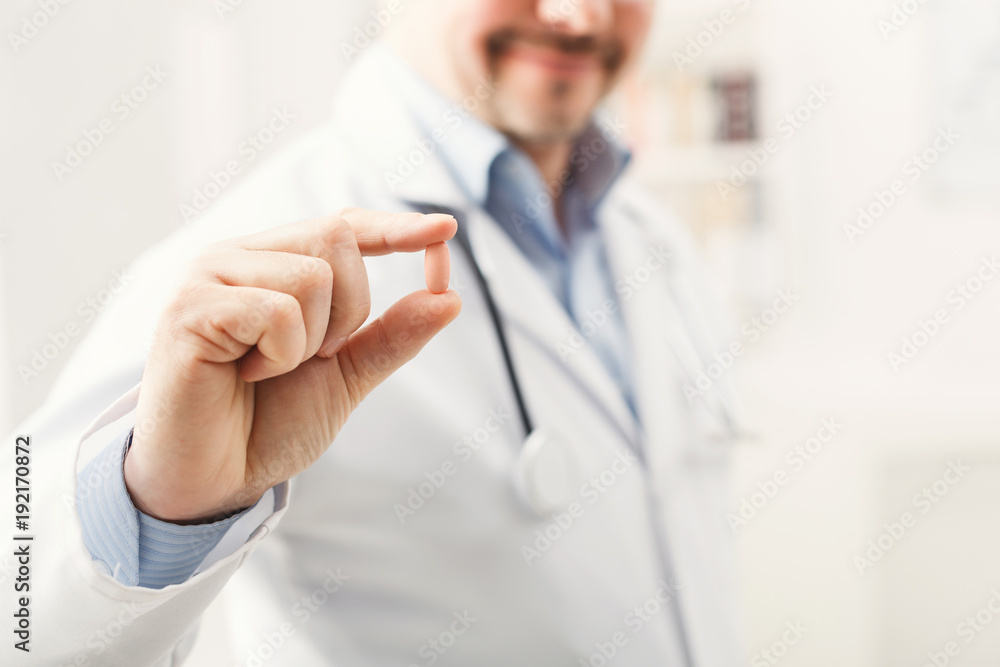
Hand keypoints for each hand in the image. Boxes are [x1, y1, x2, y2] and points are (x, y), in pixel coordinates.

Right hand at [124, 209, 460, 521]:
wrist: (213, 478)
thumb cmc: (267, 423)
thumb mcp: (346, 375)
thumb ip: (391, 336)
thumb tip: (451, 298)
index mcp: (275, 264)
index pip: (343, 224)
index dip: (394, 227)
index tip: (445, 230)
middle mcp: (241, 256)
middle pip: (337, 237)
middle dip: (350, 309)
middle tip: (307, 357)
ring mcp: (209, 274)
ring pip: (312, 275)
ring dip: (311, 340)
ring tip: (267, 368)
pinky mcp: (189, 306)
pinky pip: (277, 311)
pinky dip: (280, 354)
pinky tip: (244, 373)